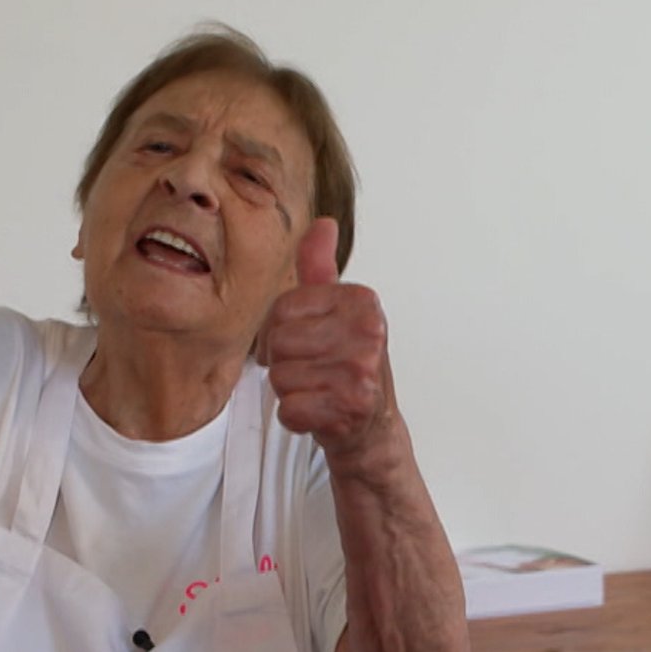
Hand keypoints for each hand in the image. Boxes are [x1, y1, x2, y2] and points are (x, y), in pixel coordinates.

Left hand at [263, 218, 399, 471]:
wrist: (372, 428)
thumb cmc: (348, 367)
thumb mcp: (337, 313)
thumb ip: (320, 269)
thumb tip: (322, 223)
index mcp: (361, 301)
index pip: (282, 308)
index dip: (279, 332)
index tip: (306, 345)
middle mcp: (367, 332)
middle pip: (278, 342)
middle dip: (284, 363)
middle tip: (313, 372)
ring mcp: (361, 370)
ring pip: (280, 376)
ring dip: (291, 391)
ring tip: (318, 391)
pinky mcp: (350, 406)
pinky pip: (289, 408)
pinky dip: (296, 418)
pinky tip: (319, 413)